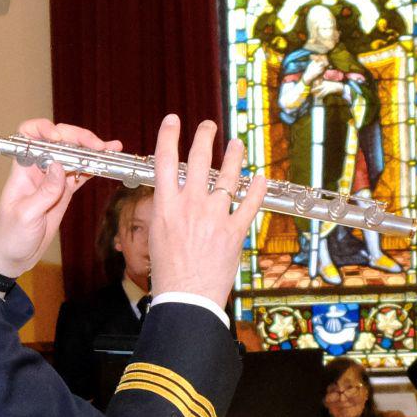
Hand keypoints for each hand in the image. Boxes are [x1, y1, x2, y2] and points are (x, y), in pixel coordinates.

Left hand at [0, 119, 112, 278]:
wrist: (13, 255)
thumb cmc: (10, 235)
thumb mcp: (26, 215)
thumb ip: (44, 192)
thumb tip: (59, 167)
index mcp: (23, 169)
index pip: (29, 136)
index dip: (43, 129)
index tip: (59, 138)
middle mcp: (39, 168)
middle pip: (59, 141)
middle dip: (78, 138)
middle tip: (98, 147)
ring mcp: (53, 179)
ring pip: (74, 155)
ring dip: (92, 150)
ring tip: (112, 148)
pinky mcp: (64, 191)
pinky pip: (81, 173)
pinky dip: (94, 167)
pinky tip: (108, 163)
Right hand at [143, 114, 267, 304]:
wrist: (186, 297)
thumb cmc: (168, 272)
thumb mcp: (157, 235)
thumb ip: (166, 210)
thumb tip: (171, 195)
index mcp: (166, 206)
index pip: (165, 161)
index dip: (169, 135)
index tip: (174, 120)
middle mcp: (190, 205)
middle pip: (199, 159)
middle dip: (205, 136)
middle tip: (208, 126)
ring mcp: (214, 217)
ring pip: (227, 175)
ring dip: (234, 155)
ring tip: (237, 144)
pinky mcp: (234, 231)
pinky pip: (249, 203)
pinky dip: (256, 188)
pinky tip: (260, 177)